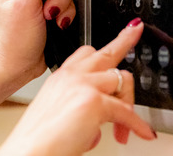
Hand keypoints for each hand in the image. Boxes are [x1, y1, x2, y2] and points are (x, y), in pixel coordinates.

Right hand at [0, 19, 156, 155]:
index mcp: (61, 77)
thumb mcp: (61, 116)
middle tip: (135, 32)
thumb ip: (81, 110)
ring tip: (123, 129)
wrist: (30, 152)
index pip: (87, 52)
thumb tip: (99, 125)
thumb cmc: (40, 140)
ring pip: (122, 82)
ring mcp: (84, 85)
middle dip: (125, 42)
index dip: (109, 42)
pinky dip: (137, 125)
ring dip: (129, 106)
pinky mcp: (94, 101)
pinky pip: (127, 112)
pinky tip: (142, 133)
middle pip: (108, 55)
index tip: (124, 29)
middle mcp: (72, 76)